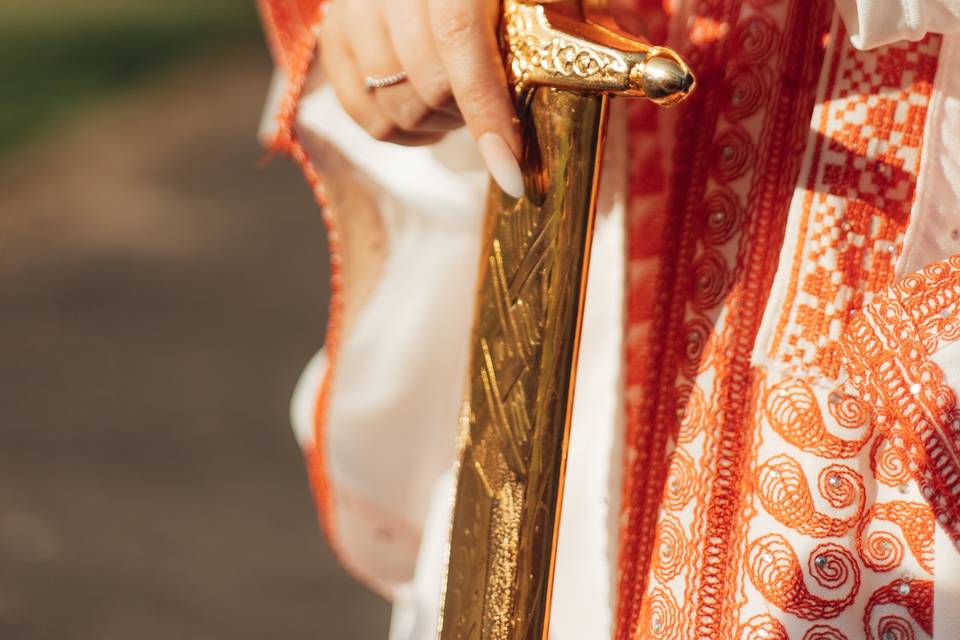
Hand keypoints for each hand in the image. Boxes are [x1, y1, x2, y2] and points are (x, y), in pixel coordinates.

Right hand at [317, 0, 524, 196]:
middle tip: (488, 108)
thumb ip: (536, 33)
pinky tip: (425, 113)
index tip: (510, 168)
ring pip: (396, 108)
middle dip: (467, 115)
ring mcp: (353, 14)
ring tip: (456, 104)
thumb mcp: (521, 1)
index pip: (457, 36)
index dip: (485, 108)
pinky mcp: (333, 39)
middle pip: (429, 84)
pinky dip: (404, 132)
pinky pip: (366, 116)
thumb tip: (523, 125)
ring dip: (437, 124)